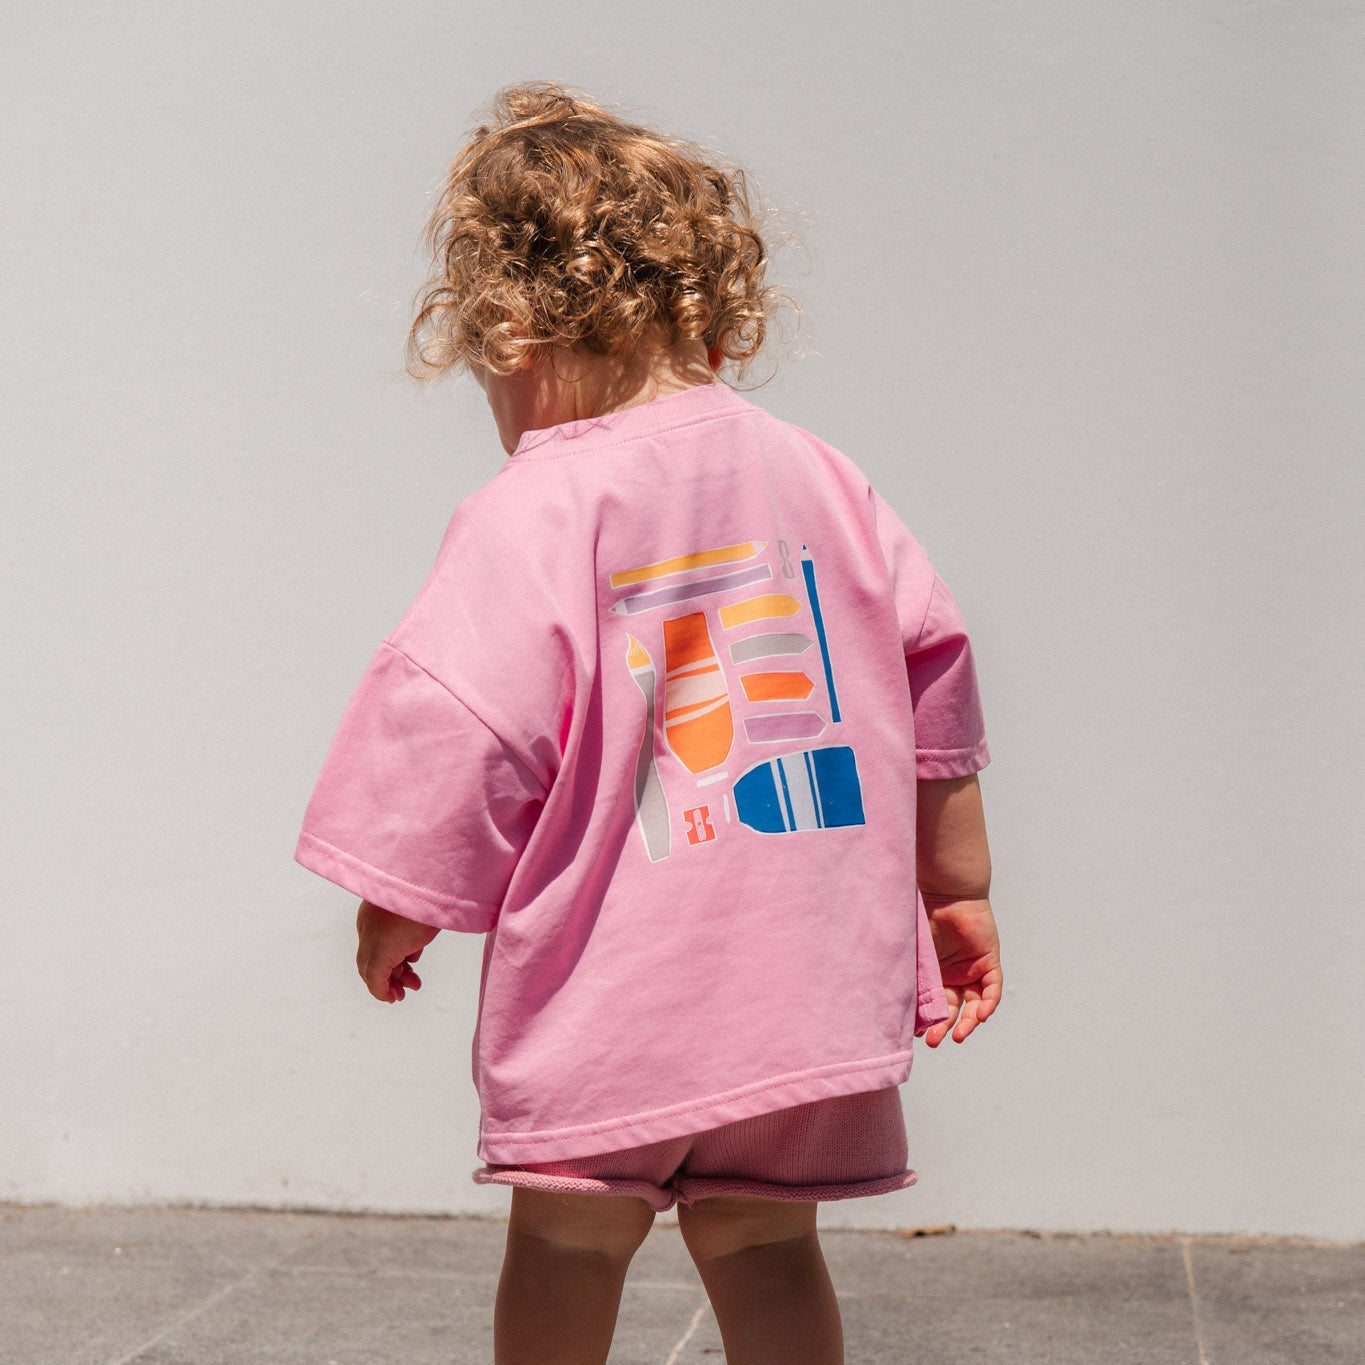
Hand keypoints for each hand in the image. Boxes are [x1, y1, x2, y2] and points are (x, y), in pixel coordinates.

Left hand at [355, 899, 439, 1002]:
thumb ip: (411, 930)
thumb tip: (411, 954)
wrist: (434, 881)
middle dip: (391, 975)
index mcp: (375, 907)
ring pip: (372, 969)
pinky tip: (393, 996)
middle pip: (371, 957)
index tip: (410, 966)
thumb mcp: (421, 909)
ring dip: (388, 984)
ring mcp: (373, 937)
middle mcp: (368, 923)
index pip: (374, 940)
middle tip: (408, 986)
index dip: (390, 956)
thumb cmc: (432, 890)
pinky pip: (374, 979)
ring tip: (403, 993)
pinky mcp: (380, 951)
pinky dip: (381, 991)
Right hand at [921, 895, 1001, 1046]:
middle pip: (953, 1008)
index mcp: (934, 972)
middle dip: (944, 1026)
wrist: (943, 892)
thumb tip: (889, 1004)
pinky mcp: (988, 961)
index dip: (929, 1019)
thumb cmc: (921, 917)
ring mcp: (972, 968)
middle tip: (934, 1041)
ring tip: (958, 1036)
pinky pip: (992, 989)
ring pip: (975, 1004)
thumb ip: (908, 976)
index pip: (934, 1003)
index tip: (919, 1034)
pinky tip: (980, 1016)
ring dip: (968, 1022)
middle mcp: (953, 973)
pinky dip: (988, 1004)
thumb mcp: (912, 954)